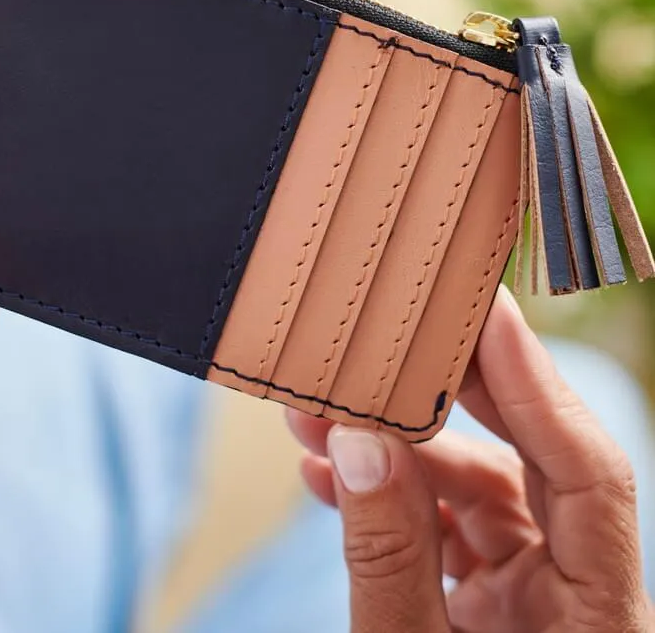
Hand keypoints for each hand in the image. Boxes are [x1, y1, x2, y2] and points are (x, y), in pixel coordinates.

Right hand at [287, 287, 654, 632]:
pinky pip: (442, 529)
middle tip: (394, 335)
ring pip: (472, 491)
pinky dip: (387, 495)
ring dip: (393, 447)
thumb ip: (386, 553)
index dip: (536, 383)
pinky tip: (325, 472)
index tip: (487, 312)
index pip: (586, 470)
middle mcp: (576, 598)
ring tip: (316, 411)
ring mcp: (532, 601)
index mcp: (596, 620)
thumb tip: (360, 441)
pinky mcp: (489, 606)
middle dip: (449, 396)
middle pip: (528, 461)